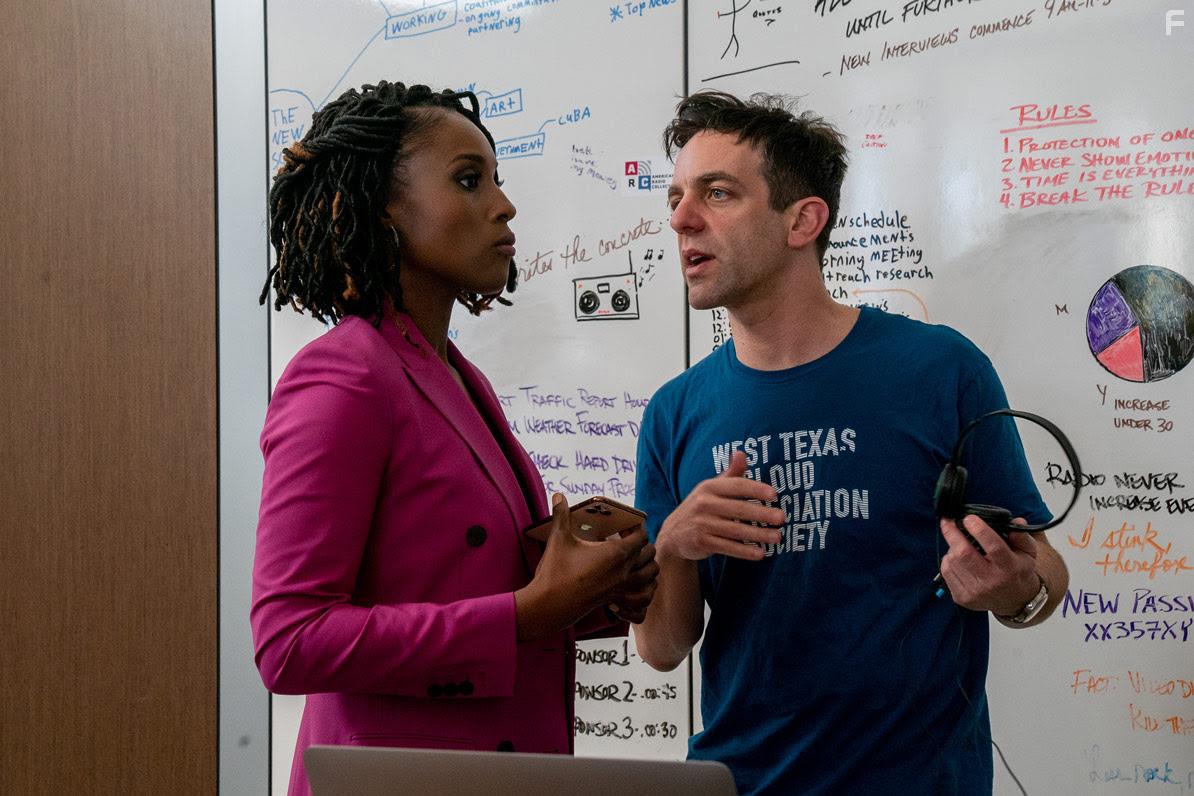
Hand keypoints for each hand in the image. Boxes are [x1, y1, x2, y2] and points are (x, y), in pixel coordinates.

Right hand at [515, 494, 656, 639]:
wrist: (549, 605)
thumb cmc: (555, 571)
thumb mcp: (559, 539)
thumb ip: (561, 515)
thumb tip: (558, 495)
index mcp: (616, 554)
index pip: (642, 537)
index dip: (636, 528)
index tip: (625, 526)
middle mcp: (624, 572)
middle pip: (650, 555)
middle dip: (643, 545)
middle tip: (627, 540)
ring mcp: (621, 589)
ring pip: (649, 577)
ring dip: (646, 567)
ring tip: (633, 561)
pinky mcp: (615, 601)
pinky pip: (641, 598)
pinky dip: (641, 591)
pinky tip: (628, 585)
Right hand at [656, 451, 784, 562]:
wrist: (673, 533)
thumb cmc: (702, 507)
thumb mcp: (712, 488)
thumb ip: (731, 474)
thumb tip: (742, 453)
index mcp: (709, 487)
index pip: (736, 486)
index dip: (755, 489)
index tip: (774, 494)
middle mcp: (704, 504)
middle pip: (738, 509)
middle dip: (762, 514)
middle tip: (782, 518)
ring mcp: (702, 524)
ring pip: (735, 530)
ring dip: (758, 535)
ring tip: (778, 537)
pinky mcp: (701, 542)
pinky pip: (727, 547)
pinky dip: (745, 551)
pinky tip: (761, 553)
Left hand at [939, 515, 1039, 614]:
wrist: (1015, 602)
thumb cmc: (1018, 572)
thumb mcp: (1028, 553)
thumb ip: (1021, 535)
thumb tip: (1015, 520)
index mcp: (1009, 568)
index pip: (994, 547)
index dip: (980, 530)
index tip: (969, 518)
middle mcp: (992, 581)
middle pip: (964, 554)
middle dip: (952, 533)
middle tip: (948, 520)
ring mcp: (975, 592)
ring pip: (952, 561)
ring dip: (951, 547)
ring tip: (958, 542)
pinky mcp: (962, 598)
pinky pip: (946, 572)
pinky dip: (948, 561)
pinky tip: (956, 558)